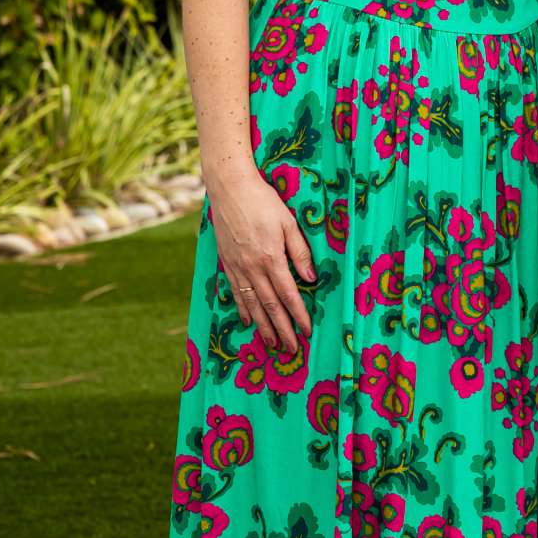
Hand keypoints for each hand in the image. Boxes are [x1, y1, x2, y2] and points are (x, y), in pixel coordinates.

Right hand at [209, 168, 316, 355]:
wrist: (229, 189)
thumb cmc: (263, 202)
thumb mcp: (288, 223)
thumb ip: (300, 252)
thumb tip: (311, 279)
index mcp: (271, 258)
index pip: (288, 295)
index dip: (298, 315)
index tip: (307, 331)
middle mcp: (253, 268)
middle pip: (270, 306)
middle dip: (282, 329)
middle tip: (291, 349)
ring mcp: (237, 267)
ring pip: (252, 304)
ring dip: (263, 326)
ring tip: (272, 344)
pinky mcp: (227, 263)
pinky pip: (236, 292)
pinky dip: (243, 309)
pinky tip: (248, 321)